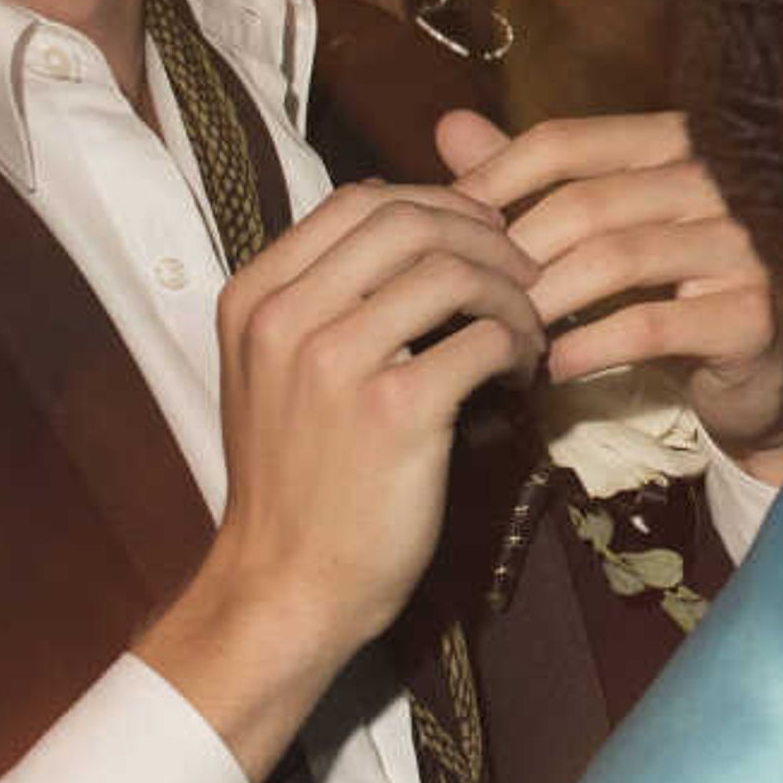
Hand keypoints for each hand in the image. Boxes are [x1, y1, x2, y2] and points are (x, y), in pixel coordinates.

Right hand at [142, 182, 545, 776]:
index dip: (438, 204)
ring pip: (454, 270)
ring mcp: (335, 361)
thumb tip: (408, 219)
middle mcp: (284, 317)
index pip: (359, 200)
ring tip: (528, 333)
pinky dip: (520, 346)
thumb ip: (326, 295)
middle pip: (410, 220)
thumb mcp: (278, 370)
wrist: (286, 582)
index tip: (481, 238)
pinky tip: (520, 376)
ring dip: (512, 294)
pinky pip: (484, 338)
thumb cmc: (298, 479)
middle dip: (486, 237)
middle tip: (525, 277)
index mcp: (254, 296)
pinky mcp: (394, 410)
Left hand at [436, 109, 782, 472]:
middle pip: (586, 203)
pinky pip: (650, 324)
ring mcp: (745, 246)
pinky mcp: (753, 314)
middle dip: (514, 255)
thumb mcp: (603, 224)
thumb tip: (451, 127)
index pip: (567, 142)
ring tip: (506, 333)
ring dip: (546, 301)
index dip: (494, 180)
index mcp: (679, 143)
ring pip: (616, 258)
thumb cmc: (675, 288)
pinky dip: (589, 346)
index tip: (447, 227)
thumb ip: (535, 179)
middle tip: (468, 297)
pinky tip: (554, 368)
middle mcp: (720, 181)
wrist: (761, 371)